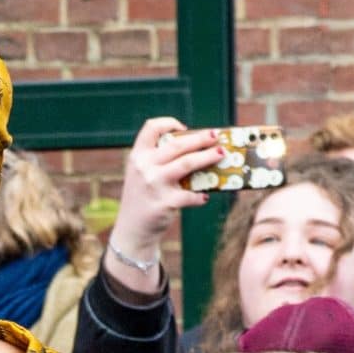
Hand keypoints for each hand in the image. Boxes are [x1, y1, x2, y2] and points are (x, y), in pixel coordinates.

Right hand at [106, 118, 227, 294]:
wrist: (132, 230)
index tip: (184, 127)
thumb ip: (158, 160)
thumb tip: (196, 148)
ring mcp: (154, 184)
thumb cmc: (143, 197)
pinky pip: (190, 195)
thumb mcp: (142, 174)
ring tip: (221, 154)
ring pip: (187, 164)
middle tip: (215, 136)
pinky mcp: (165, 203)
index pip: (151, 128)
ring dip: (207, 157)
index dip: (169, 123)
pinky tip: (205, 196)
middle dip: (200, 138)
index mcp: (138, 156)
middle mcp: (144, 167)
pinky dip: (200, 195)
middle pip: (177, 144)